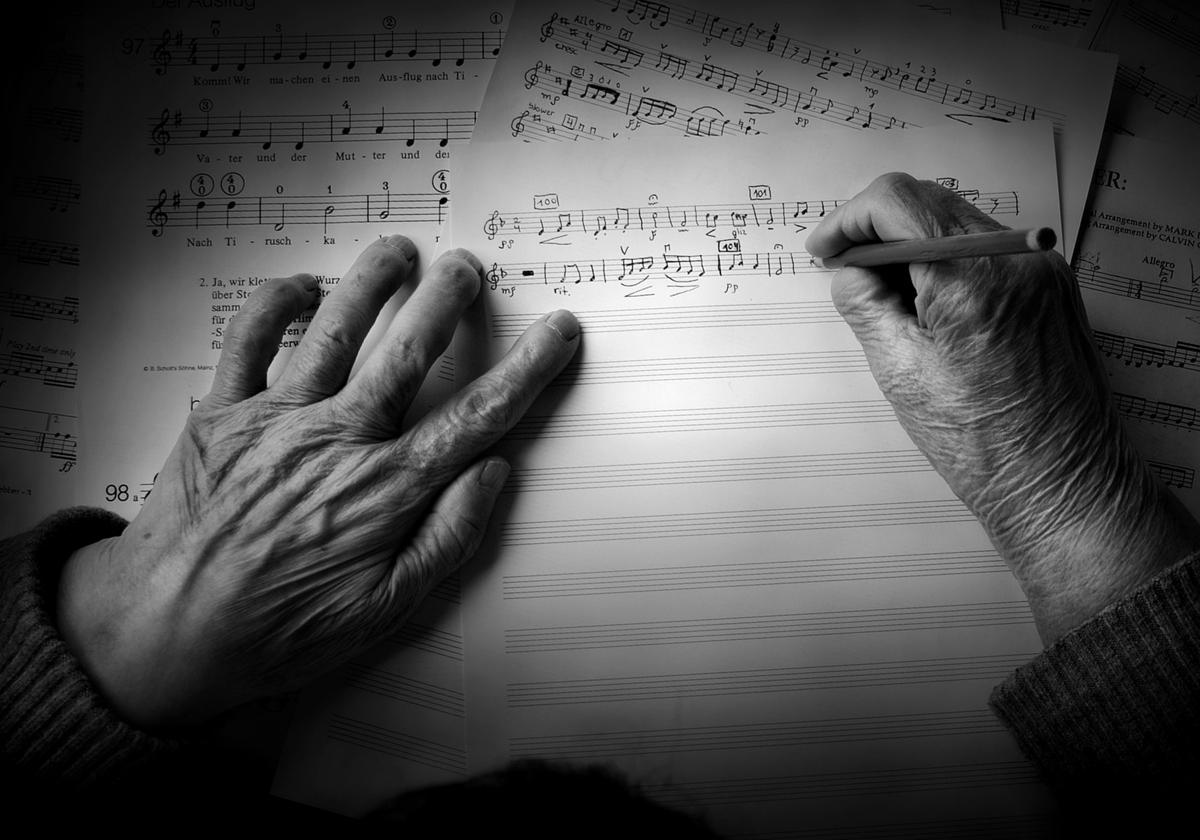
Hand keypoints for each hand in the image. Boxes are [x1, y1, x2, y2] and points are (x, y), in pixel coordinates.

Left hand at [58, 236, 579, 727]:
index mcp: (384, 490)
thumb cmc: (278, 632)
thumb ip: (447, 539)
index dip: (525, 370)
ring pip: (337, 331)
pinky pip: (248, 340)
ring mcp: (274, 421)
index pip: (475, 416)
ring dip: (374, 283)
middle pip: (409, 353)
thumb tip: (494, 474)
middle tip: (469, 268)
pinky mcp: (219, 416)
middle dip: (448, 302)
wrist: (163, 636)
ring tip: (400, 251)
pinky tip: (303, 287)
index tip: (556, 334)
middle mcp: (336, 441)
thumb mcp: (382, 612)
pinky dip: (276, 304)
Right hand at [806, 173, 1199, 643]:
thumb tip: (847, 266)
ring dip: (911, 241)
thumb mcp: (899, 371)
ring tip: (885, 293)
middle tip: (845, 268)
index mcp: (972, 280)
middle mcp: (1016, 259)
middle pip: (929, 201)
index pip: (898, 202)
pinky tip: (927, 302)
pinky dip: (946, 259)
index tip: (825, 249)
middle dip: (877, 226)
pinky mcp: (1052, 285)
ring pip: (957, 220)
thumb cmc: (981, 444)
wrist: (1060, 484)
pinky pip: (986, 247)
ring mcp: (1042, 268)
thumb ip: (865, 303)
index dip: (848, 220)